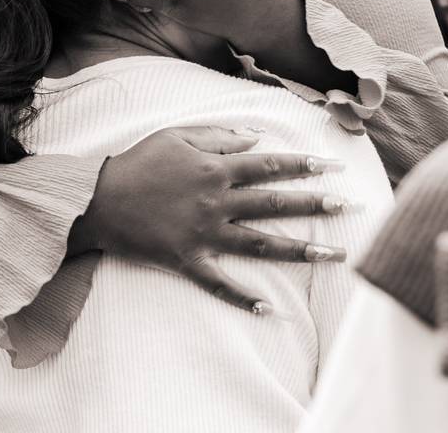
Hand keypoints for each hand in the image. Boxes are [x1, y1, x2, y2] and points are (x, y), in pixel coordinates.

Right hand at [69, 126, 350, 315]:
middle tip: (349, 206)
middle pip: (274, 204)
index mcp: (216, 168)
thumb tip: (257, 140)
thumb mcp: (176, 136)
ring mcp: (204, 234)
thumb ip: (219, 136)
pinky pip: (218, 283)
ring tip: (333, 256)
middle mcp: (216, 201)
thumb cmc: (137, 162)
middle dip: (315, 204)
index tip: (335, 166)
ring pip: (259, 245)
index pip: (270, 165)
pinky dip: (242, 298)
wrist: (98, 199)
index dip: (304, 165)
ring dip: (298, 250)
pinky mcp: (187, 259)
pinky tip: (268, 310)